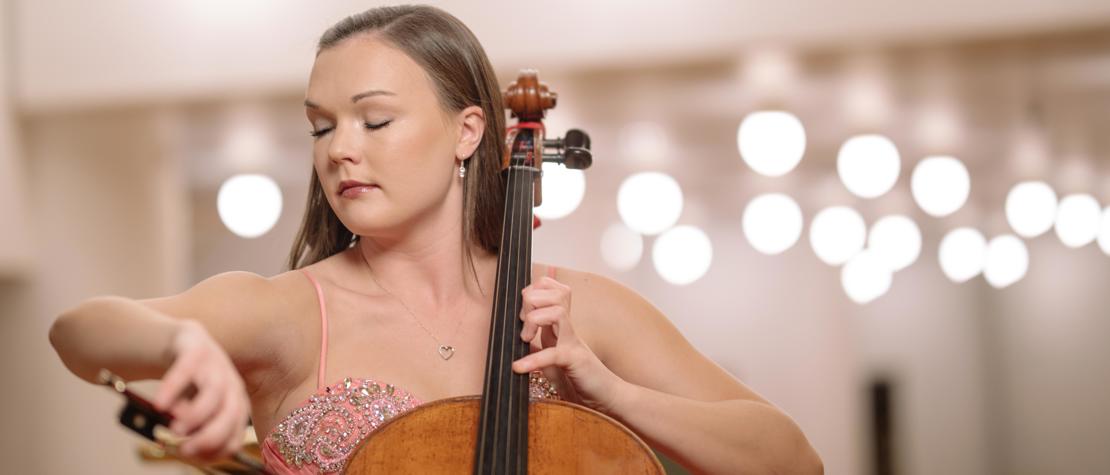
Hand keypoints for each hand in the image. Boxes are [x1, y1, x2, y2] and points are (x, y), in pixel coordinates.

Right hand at [153, 320, 249, 461]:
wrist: (166, 343)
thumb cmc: (180, 384)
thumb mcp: (190, 409)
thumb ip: (193, 427)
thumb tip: (190, 449)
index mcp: (235, 399)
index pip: (237, 429)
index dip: (219, 447)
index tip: (196, 457)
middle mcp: (230, 380)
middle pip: (233, 410)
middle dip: (212, 435)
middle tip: (186, 449)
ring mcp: (214, 359)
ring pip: (216, 389)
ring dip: (197, 414)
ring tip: (176, 429)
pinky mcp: (194, 344)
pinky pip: (187, 367)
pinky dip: (174, 387)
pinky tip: (161, 404)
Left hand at [512, 276, 630, 414]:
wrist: (608, 398)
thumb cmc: (583, 380)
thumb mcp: (553, 364)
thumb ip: (539, 350)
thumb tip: (522, 341)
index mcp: (562, 326)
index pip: (551, 289)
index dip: (533, 292)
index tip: (521, 314)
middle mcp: (568, 329)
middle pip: (555, 292)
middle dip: (531, 300)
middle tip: (524, 326)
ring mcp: (574, 343)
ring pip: (558, 310)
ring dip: (535, 319)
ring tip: (526, 339)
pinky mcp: (576, 361)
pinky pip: (553, 352)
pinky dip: (533, 359)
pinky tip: (519, 368)